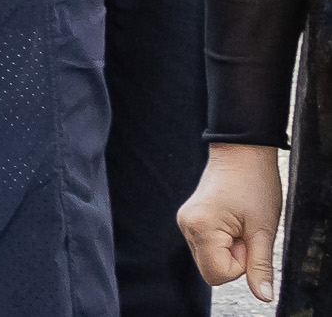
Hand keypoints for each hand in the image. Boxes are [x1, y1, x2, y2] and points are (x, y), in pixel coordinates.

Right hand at [180, 142, 283, 302]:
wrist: (241, 153)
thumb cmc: (253, 183)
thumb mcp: (264, 229)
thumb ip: (260, 266)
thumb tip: (262, 295)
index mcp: (201, 228)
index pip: (218, 275)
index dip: (240, 265)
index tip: (247, 240)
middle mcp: (186, 225)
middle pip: (211, 269)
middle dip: (234, 257)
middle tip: (244, 231)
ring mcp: (185, 221)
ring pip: (210, 258)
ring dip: (228, 248)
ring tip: (238, 223)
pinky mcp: (190, 219)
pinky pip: (207, 245)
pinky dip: (222, 241)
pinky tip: (230, 221)